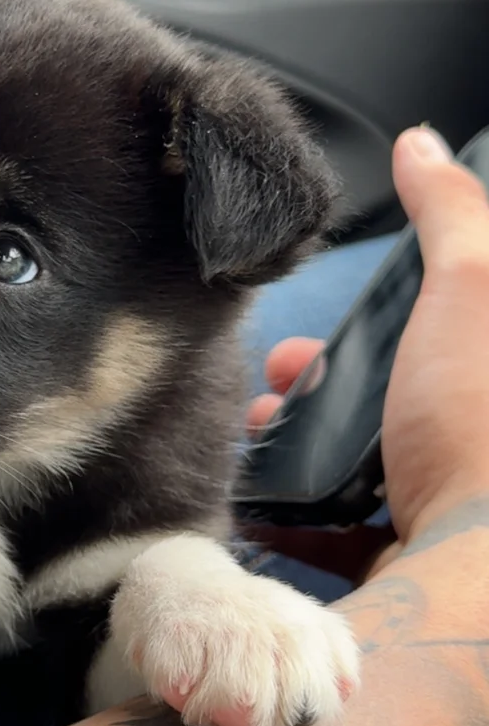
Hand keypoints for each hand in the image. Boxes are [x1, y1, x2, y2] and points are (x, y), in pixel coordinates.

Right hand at [247, 127, 488, 583]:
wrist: (471, 578)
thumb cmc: (482, 437)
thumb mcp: (470, 292)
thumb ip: (451, 217)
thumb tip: (426, 147)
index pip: (443, 337)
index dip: (384, 320)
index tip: (331, 321)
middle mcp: (480, 448)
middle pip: (401, 398)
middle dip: (329, 381)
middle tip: (280, 377)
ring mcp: (457, 516)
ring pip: (372, 466)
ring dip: (308, 446)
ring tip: (259, 434)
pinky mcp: (420, 572)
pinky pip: (350, 540)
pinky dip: (303, 520)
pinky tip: (266, 503)